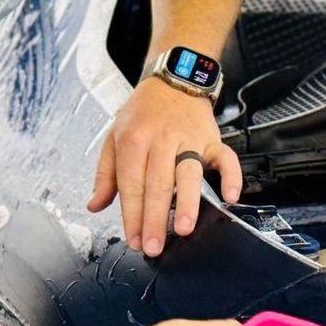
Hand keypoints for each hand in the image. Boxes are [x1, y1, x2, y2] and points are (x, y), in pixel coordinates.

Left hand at [86, 75, 242, 254]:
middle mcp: (161, 139)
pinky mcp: (212, 138)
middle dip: (155, 218)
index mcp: (133, 140)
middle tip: (154, 246)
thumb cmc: (142, 113)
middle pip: (158, 184)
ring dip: (187, 202)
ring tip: (184, 228)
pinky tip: (229, 196)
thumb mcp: (113, 137)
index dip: (132, 215)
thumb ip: (105, 175)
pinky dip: (231, 175)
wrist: (173, 80)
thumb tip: (95, 205)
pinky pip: (226, 157)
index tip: (135, 240)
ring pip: (189, 173)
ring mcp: (189, 139)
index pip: (131, 184)